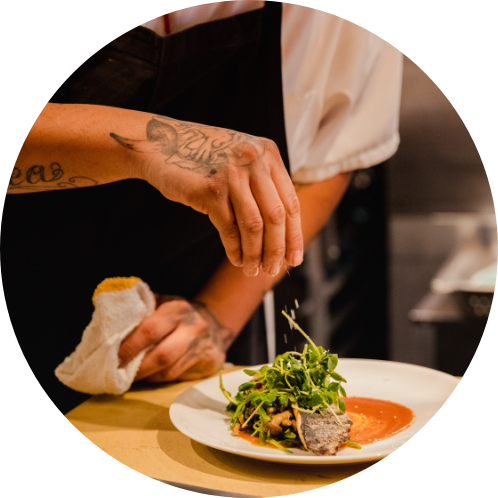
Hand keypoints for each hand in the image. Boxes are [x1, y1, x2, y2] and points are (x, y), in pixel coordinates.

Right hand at [110, 115, 302, 276]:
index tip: (294, 259)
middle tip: (272, 270)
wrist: (159, 143)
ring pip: (254, 226)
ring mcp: (232, 174)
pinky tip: (235, 259)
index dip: (294, 235)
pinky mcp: (211, 189)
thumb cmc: (201, 158)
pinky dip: (234, 249)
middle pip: (276, 217)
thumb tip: (280, 232)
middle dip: (277, 249)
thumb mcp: (239, 160)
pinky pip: (229, 228)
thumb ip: (261, 184)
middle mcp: (254, 161)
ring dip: (255, 254)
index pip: (290, 203)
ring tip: (252, 270)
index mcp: (268, 153)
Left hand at [117, 295, 235, 382]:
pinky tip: (150, 376)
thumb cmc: (179, 314)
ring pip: (169, 372)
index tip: (112, 358)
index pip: (151, 330)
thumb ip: (140, 310)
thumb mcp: (162, 303)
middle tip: (118, 374)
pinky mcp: (210, 365)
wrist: (215, 324)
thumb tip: (109, 325)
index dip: (129, 347)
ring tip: (131, 377)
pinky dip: (159, 380)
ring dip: (146, 377)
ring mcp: (204, 347)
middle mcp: (194, 328)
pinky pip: (178, 378)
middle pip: (162, 355)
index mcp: (178, 309)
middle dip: (137, 369)